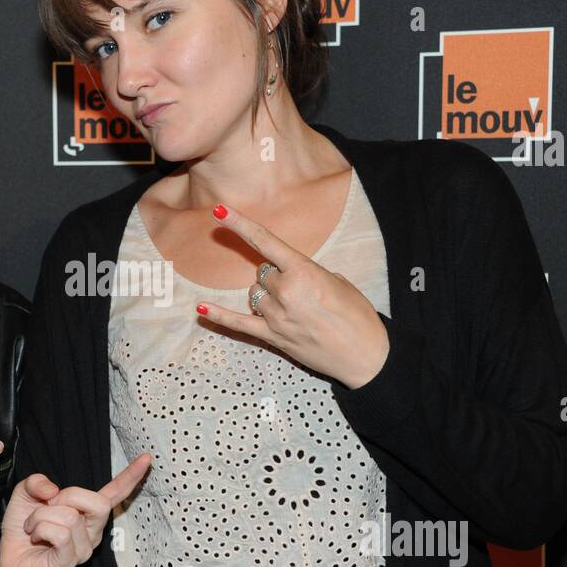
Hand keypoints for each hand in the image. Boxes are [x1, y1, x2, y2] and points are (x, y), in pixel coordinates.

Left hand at [0, 453, 152, 566]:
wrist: (7, 558)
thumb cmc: (23, 527)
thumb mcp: (26, 493)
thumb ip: (38, 482)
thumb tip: (52, 490)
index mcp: (88, 512)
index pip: (115, 493)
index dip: (131, 476)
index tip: (147, 458)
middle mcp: (93, 531)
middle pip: (98, 503)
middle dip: (68, 496)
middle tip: (47, 505)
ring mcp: (83, 549)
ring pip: (70, 517)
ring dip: (41, 516)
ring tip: (33, 526)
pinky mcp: (68, 562)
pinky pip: (60, 535)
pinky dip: (40, 528)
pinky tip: (34, 536)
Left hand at [195, 203, 389, 388]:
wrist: (366, 355)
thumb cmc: (358, 315)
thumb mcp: (338, 282)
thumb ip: (308, 273)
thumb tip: (289, 275)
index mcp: (304, 272)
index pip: (265, 241)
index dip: (240, 224)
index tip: (220, 210)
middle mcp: (286, 292)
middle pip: (262, 272)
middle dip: (277, 276)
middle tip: (302, 291)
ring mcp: (276, 316)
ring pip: (254, 294)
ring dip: (267, 295)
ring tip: (294, 308)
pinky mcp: (272, 338)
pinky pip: (238, 324)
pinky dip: (218, 315)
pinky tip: (199, 308)